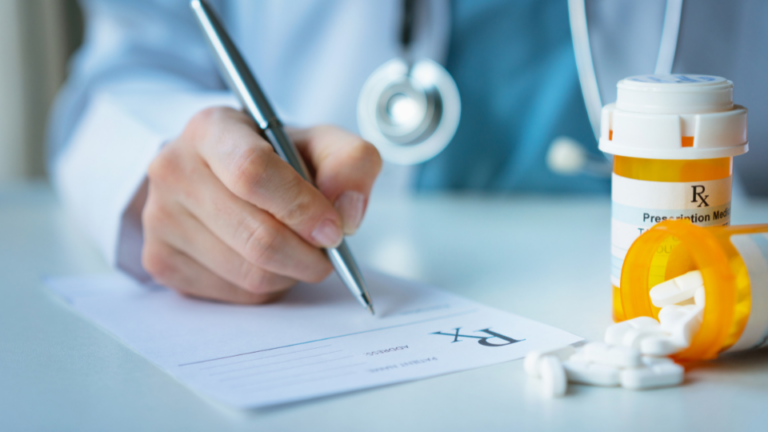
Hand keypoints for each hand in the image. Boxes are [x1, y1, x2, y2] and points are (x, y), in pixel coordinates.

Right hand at [141, 107, 381, 303]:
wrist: (222, 175)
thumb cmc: (276, 159)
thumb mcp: (320, 144)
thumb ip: (351, 163)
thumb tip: (347, 214)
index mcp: (211, 129)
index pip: (252, 173)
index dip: (301, 208)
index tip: (334, 229)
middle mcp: (173, 169)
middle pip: (256, 236)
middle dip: (308, 254)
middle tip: (329, 251)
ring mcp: (159, 218)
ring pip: (249, 273)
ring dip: (292, 272)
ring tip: (299, 249)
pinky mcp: (160, 259)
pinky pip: (235, 294)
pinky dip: (268, 286)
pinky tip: (269, 261)